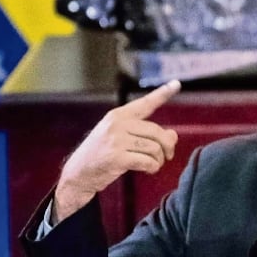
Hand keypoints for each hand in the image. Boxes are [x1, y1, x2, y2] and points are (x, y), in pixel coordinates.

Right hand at [53, 79, 181, 222]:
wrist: (79, 173)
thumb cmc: (102, 155)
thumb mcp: (121, 139)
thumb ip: (145, 135)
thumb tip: (173, 135)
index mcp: (118, 115)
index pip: (145, 103)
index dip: (162, 94)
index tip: (177, 83)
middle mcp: (117, 124)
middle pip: (157, 132)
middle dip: (167, 146)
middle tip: (167, 156)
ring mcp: (116, 140)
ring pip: (154, 148)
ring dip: (159, 160)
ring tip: (154, 165)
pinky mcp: (116, 158)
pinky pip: (147, 161)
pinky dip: (153, 168)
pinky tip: (149, 170)